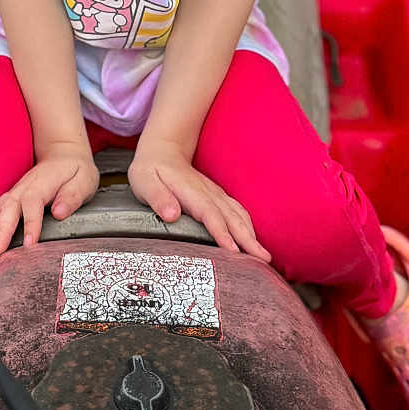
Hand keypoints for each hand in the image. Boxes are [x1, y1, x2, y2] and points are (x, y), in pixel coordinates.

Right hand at [0, 148, 98, 262]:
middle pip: (7, 208)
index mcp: (43, 182)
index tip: (29, 244)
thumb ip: (73, 196)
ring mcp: (15, 192)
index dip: (30, 223)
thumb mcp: (84, 179)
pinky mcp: (11, 199)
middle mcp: (24, 187)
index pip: (33, 202)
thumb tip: (59, 213)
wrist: (63, 155)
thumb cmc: (74, 170)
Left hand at [128, 143, 270, 261]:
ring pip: (238, 215)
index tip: (234, 251)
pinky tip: (253, 240)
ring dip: (252, 235)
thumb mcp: (144, 180)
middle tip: (263, 259)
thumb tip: (172, 215)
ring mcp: (215, 194)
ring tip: (264, 256)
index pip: (209, 214)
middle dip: (248, 239)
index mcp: (190, 191)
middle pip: (231, 217)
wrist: (164, 149)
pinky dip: (248, 226)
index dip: (222, 233)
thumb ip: (158, 197)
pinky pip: (237, 211)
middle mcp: (208, 193)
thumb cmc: (151, 168)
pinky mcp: (218, 197)